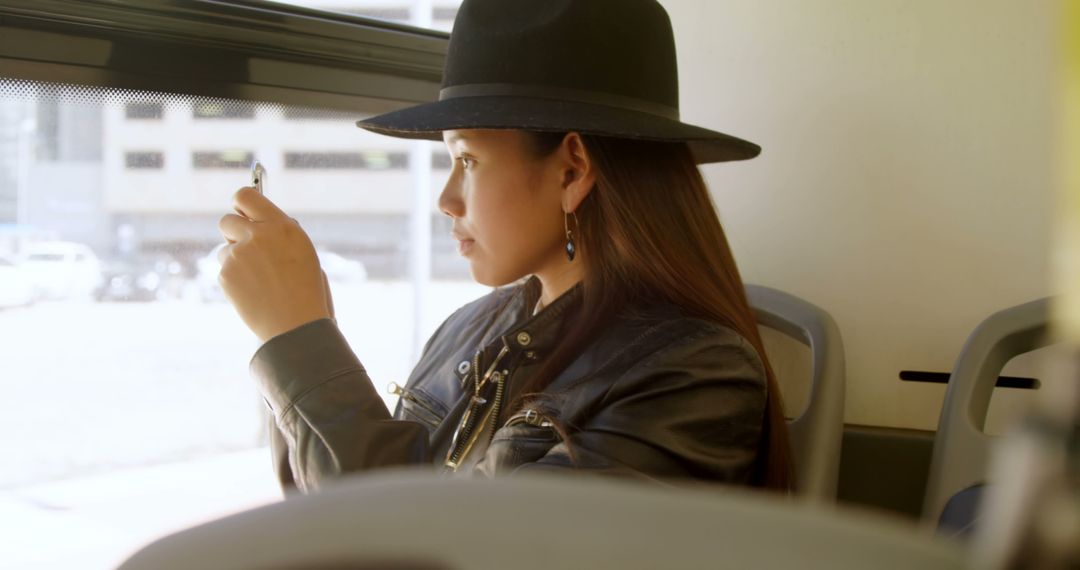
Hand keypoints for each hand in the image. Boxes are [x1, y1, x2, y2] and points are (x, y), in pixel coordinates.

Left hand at [218, 187, 331, 341]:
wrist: (296, 325)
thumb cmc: (305, 290)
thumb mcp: (302, 252)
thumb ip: (277, 233)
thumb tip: (255, 221)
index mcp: (282, 225)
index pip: (246, 195)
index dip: (241, 204)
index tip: (243, 211)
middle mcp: (258, 234)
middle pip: (226, 220)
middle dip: (233, 232)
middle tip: (246, 247)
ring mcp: (238, 254)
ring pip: (225, 249)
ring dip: (235, 259)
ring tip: (259, 279)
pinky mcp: (226, 274)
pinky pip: (224, 270)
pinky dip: (235, 279)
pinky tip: (254, 291)